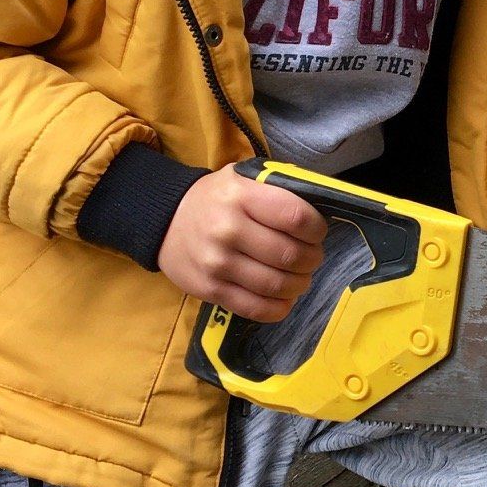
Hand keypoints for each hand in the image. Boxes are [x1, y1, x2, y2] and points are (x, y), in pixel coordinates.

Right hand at [158, 166, 326, 321]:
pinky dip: (279, 307)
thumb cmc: (216, 199)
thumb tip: (320, 206)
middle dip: (312, 259)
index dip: (317, 229)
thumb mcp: (243, 178)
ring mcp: (218, 264)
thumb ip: (278, 188)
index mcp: (241, 197)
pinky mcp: (211, 291)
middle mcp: (228, 230)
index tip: (317, 232)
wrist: (166, 221)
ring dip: (299, 284)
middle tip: (311, 257)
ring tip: (299, 276)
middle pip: (291, 255)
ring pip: (278, 285)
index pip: (296, 218)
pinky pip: (257, 308)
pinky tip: (283, 297)